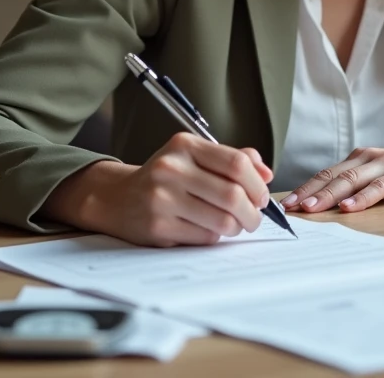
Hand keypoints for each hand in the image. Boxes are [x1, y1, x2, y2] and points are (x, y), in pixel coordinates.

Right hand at [46, 132, 272, 246]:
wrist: (117, 198)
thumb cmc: (165, 178)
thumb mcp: (194, 157)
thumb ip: (232, 159)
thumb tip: (266, 174)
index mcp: (185, 146)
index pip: (236, 163)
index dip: (257, 184)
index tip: (261, 197)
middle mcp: (172, 169)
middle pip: (233, 195)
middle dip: (252, 212)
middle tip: (254, 218)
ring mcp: (162, 198)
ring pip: (222, 221)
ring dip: (236, 228)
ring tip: (234, 225)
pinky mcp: (158, 226)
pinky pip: (204, 237)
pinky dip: (214, 237)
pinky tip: (208, 230)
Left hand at [280, 133, 383, 213]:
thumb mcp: (383, 173)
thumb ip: (361, 182)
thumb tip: (330, 203)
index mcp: (361, 158)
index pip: (327, 173)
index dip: (305, 187)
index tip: (286, 203)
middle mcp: (370, 157)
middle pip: (333, 176)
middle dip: (308, 192)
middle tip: (288, 208)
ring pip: (351, 180)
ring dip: (329, 195)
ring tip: (311, 209)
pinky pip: (380, 187)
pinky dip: (362, 198)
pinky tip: (350, 208)